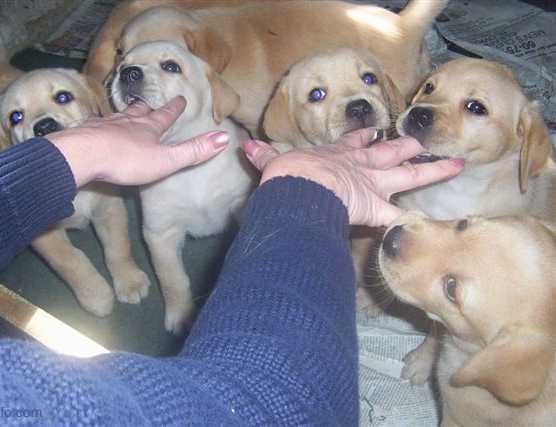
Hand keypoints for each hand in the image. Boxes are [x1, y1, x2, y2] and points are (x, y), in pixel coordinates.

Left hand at [48, 96, 228, 186]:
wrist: (83, 155)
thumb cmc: (126, 160)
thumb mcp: (166, 160)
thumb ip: (194, 151)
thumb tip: (225, 137)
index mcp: (148, 128)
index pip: (165, 115)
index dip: (174, 108)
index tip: (181, 99)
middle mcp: (127, 122)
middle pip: (139, 111)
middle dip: (146, 107)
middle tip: (148, 103)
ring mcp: (104, 126)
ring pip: (116, 116)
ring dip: (122, 115)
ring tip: (123, 114)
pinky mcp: (85, 134)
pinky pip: (94, 127)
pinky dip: (98, 126)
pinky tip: (95, 128)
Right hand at [243, 128, 464, 226]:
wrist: (298, 186)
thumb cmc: (287, 175)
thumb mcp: (274, 163)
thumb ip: (264, 157)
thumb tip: (245, 147)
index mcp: (337, 155)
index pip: (356, 143)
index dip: (366, 138)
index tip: (376, 133)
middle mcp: (361, 166)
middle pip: (391, 152)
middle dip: (408, 146)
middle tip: (424, 140)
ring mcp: (374, 185)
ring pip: (411, 174)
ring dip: (434, 168)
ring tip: (457, 163)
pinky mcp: (378, 207)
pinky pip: (403, 216)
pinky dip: (418, 221)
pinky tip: (437, 224)